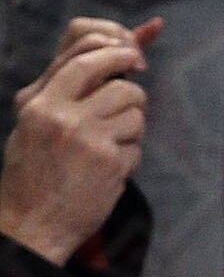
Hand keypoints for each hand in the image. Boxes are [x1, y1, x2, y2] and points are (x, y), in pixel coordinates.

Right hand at [0, 15, 158, 266]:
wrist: (33, 223)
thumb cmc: (32, 173)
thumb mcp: (32, 123)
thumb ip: (59, 91)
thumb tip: (101, 60)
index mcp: (41, 102)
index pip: (84, 60)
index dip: (114, 53)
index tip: (131, 53)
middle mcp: (64, 116)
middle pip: (121, 87)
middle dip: (133, 96)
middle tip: (130, 106)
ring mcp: (89, 140)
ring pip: (135, 115)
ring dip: (133, 129)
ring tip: (113, 146)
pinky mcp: (110, 164)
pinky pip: (137, 148)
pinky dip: (130, 159)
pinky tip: (110, 172)